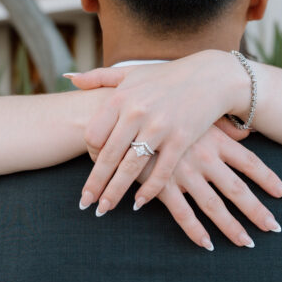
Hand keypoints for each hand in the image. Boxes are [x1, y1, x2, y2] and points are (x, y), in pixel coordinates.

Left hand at [67, 50, 255, 212]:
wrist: (211, 77)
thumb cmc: (167, 76)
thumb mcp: (132, 72)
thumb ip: (99, 76)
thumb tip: (70, 78)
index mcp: (121, 97)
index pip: (93, 133)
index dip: (90, 152)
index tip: (92, 164)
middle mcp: (137, 112)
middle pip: (108, 156)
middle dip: (95, 183)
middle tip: (85, 203)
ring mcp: (160, 127)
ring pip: (130, 168)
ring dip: (115, 192)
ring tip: (104, 209)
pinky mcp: (181, 139)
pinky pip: (161, 172)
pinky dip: (148, 191)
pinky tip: (138, 203)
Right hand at [91, 125, 281, 249]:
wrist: (120, 113)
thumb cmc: (160, 110)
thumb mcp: (194, 113)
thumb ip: (222, 125)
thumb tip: (246, 132)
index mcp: (215, 139)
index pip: (251, 163)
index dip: (269, 180)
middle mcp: (205, 157)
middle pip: (238, 189)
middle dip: (257, 211)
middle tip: (274, 229)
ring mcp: (184, 173)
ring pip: (214, 206)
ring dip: (231, 227)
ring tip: (246, 243)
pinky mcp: (162, 185)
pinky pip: (183, 213)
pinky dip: (195, 231)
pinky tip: (207, 244)